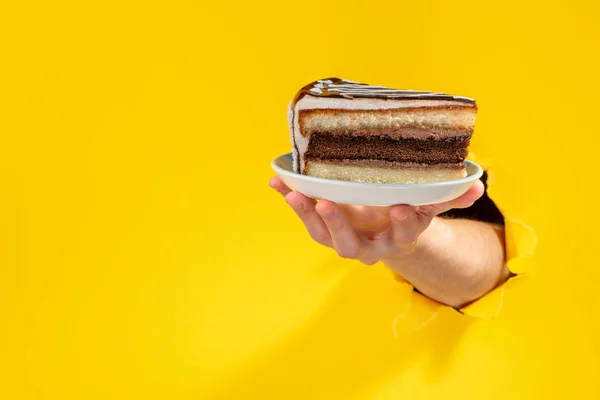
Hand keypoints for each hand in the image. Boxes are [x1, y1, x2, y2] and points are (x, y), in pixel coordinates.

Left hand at [269, 176, 484, 265]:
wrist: (385, 229)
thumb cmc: (404, 212)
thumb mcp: (426, 205)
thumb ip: (447, 197)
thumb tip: (477, 184)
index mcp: (397, 238)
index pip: (403, 233)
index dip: (404, 223)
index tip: (404, 208)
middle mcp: (368, 245)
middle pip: (351, 244)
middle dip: (339, 225)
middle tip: (327, 203)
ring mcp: (343, 239)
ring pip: (324, 235)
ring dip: (307, 215)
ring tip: (294, 193)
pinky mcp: (324, 229)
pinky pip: (306, 216)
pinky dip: (292, 200)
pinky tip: (278, 181)